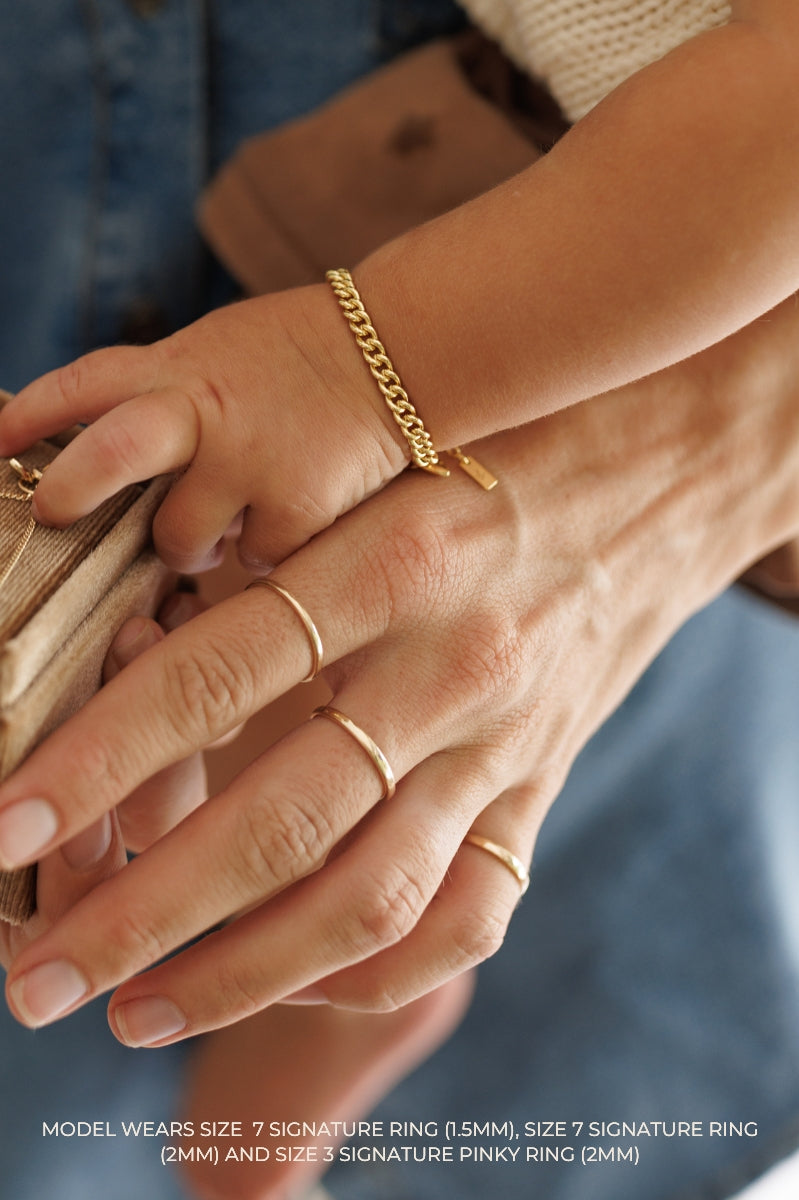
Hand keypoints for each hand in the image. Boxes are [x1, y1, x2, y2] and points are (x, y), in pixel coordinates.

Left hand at [0, 286, 406, 571]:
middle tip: (54, 513)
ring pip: (181, 539)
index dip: (28, 416)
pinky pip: (255, 559)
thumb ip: (160, 393)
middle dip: (73, 488)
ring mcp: (252, 460)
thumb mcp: (214, 351)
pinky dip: (261, 554)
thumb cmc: (295, 357)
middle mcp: (206, 411)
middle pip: (116, 450)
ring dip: (189, 549)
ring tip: (215, 534)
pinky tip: (282, 525)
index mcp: (178, 368)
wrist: (397, 352)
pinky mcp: (298, 505)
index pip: (85, 386)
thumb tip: (109, 460)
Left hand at [1, 299, 798, 1044]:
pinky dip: (362, 975)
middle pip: (282, 818)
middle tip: (36, 976)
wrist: (654, 477)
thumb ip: (262, 580)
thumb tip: (121, 677)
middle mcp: (451, 665)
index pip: (218, 673)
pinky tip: (281, 984)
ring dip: (239, 974)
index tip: (5, 823)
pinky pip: (458, 924)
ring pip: (367, 898)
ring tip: (134, 1008)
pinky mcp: (538, 797)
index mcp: (390, 561)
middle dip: (142, 912)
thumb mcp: (369, 487)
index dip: (99, 756)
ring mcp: (506, 746)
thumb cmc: (485, 465)